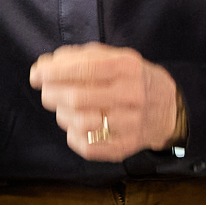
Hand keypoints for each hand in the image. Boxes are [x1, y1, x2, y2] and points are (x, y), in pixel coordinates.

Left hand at [30, 43, 181, 162]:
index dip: (53, 72)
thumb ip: (77, 57)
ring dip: (62, 115)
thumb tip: (43, 66)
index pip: (84, 70)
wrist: (169, 108)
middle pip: (78, 98)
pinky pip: (89, 147)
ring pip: (80, 123)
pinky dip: (73, 137)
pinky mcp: (127, 147)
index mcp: (127, 67)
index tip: (36, 74)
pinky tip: (75, 127)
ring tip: (63, 109)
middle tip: (46, 92)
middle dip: (52, 94)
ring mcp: (131, 124)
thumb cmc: (130, 78)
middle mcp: (132, 95)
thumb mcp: (112, 57)